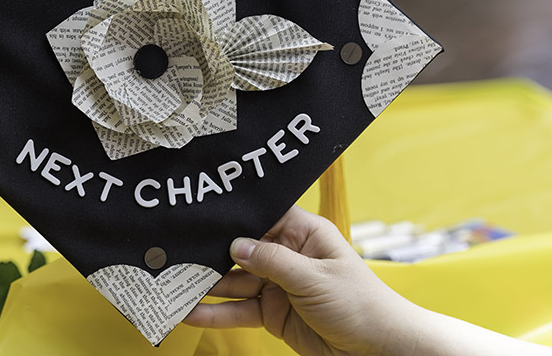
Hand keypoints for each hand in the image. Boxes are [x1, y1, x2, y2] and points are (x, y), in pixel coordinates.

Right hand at [184, 206, 551, 355]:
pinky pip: (237, 310)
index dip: (235, 213)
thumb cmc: (362, 305)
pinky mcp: (271, 313)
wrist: (379, 350)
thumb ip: (272, 261)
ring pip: (233, 281)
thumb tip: (235, 245)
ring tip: (172, 281)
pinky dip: (215, 313)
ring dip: (205, 284)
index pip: (263, 214)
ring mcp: (276, 285)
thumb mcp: (316, 278)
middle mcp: (286, 255)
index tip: (202, 210)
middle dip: (210, 251)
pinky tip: (190, 312)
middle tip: (174, 247)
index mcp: (304, 233)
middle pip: (241, 248)